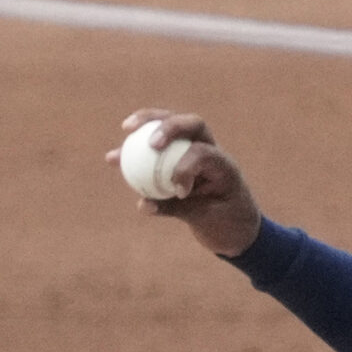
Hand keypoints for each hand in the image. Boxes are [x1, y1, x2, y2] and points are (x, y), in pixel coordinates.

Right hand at [107, 110, 262, 258]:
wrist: (237, 229)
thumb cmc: (228, 225)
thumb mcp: (207, 220)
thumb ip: (177, 209)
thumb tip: (143, 204)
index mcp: (223, 165)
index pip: (202, 153)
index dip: (186, 167)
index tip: (179, 190)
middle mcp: (210, 150)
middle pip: (190, 124)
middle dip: (168, 126)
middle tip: (150, 142)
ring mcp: (194, 150)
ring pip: (172, 126)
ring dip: (148, 122)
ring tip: (126, 129)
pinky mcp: (178, 158)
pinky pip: (156, 149)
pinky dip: (135, 151)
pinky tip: (114, 158)